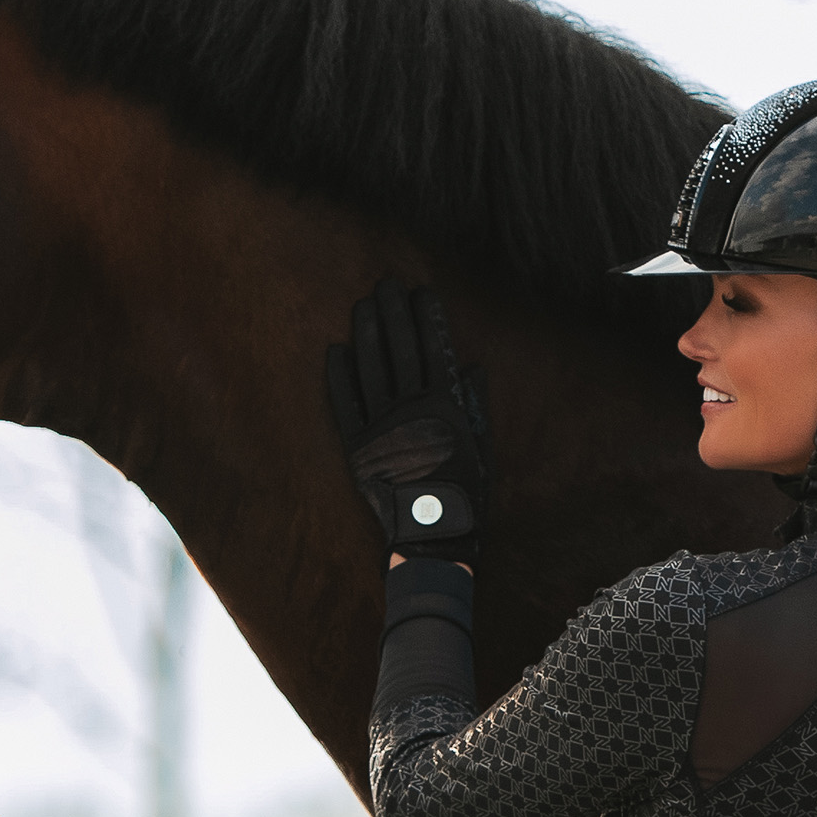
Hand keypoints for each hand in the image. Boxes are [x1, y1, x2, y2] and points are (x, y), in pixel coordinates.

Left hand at [327, 279, 487, 563]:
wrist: (432, 533)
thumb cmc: (463, 491)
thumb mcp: (480, 444)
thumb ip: (474, 403)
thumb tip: (470, 366)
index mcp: (443, 405)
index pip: (433, 348)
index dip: (426, 317)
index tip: (421, 291)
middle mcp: (411, 408)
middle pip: (399, 348)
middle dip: (394, 311)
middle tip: (386, 283)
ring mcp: (381, 425)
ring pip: (370, 367)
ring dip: (365, 331)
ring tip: (362, 304)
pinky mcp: (357, 446)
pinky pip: (345, 403)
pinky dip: (339, 376)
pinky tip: (336, 350)